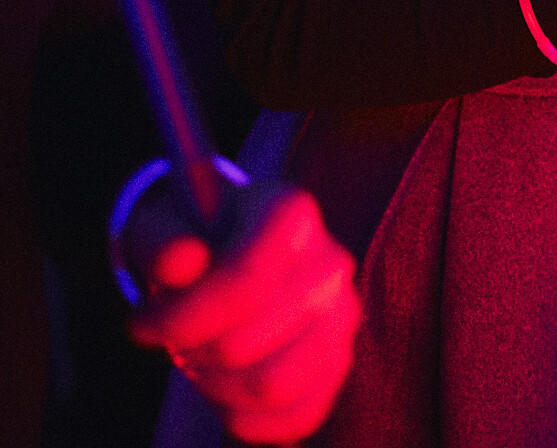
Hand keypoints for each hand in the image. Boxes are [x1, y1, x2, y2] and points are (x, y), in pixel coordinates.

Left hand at [126, 176, 359, 443]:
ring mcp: (341, 316)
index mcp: (290, 213)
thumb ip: (162, 242)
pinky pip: (296, 417)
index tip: (141, 325)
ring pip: (271, 386)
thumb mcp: (160, 229)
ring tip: (198, 362)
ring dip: (216, 387)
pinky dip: (246, 416)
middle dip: (191, 352)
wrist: (227, 256)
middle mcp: (329, 262)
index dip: (182, 318)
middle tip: (172, 340)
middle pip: (243, 343)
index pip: (244, 281)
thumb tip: (180, 262)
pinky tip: (222, 388)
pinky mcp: (339, 363)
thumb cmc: (190, 242)